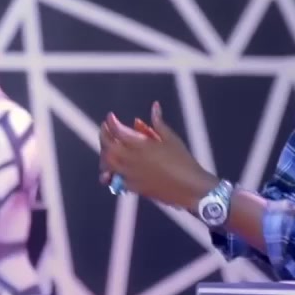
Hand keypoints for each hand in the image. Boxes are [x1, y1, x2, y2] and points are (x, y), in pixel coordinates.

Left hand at [99, 101, 217, 209]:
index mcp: (140, 146)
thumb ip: (158, 122)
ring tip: (108, 147)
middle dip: (104, 136)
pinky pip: (115, 179)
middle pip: (108, 147)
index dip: (111, 122)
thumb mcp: (171, 138)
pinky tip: (114, 167)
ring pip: (107, 164)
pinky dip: (111, 172)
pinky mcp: (134, 188)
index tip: (110, 116)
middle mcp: (131, 160)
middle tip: (106, 129)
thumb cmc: (183, 161)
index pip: (117, 131)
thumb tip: (155, 106)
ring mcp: (130, 175)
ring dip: (105, 154)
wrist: (190, 188)